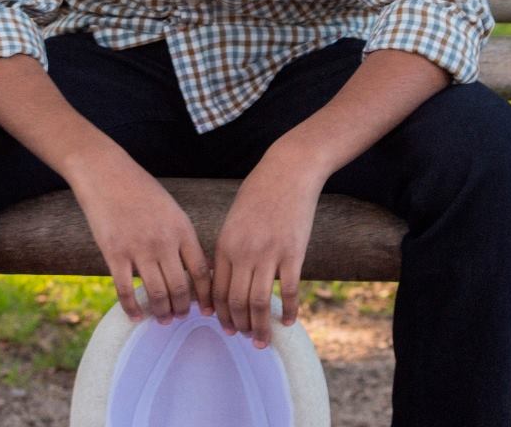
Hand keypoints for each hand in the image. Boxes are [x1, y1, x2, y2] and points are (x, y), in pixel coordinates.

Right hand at [70, 147, 213, 325]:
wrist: (107, 173)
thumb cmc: (140, 190)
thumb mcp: (171, 209)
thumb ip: (182, 237)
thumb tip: (196, 268)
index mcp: (181, 229)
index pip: (201, 272)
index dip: (206, 296)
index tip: (207, 311)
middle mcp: (164, 241)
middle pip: (180, 288)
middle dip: (181, 309)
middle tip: (179, 317)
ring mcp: (139, 248)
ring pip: (157, 294)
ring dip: (161, 312)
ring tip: (161, 318)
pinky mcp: (114, 253)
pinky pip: (125, 291)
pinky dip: (132, 309)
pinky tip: (135, 317)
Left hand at [212, 147, 323, 348]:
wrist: (287, 171)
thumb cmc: (259, 192)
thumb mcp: (234, 219)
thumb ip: (229, 248)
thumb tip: (226, 278)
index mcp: (225, 244)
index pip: (217, 290)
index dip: (221, 314)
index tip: (226, 326)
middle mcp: (243, 252)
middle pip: (236, 302)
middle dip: (239, 325)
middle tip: (244, 338)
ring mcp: (269, 254)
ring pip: (259, 303)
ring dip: (260, 327)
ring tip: (262, 340)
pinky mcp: (293, 253)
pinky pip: (288, 292)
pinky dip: (288, 311)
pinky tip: (288, 322)